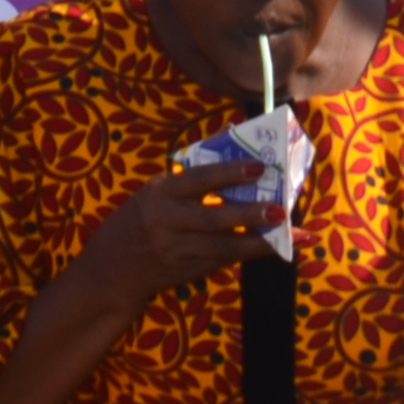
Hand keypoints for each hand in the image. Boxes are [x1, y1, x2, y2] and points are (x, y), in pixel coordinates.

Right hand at [67, 166, 279, 308]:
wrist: (113, 268)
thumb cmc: (141, 218)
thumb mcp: (157, 191)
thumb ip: (194, 171)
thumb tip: (231, 132)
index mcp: (160, 193)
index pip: (198, 179)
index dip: (228, 173)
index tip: (258, 167)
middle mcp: (167, 222)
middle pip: (212, 218)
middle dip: (248, 214)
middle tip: (280, 210)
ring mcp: (177, 250)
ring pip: (224, 246)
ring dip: (259, 241)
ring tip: (291, 234)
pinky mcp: (188, 271)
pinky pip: (224, 260)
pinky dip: (250, 252)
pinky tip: (275, 247)